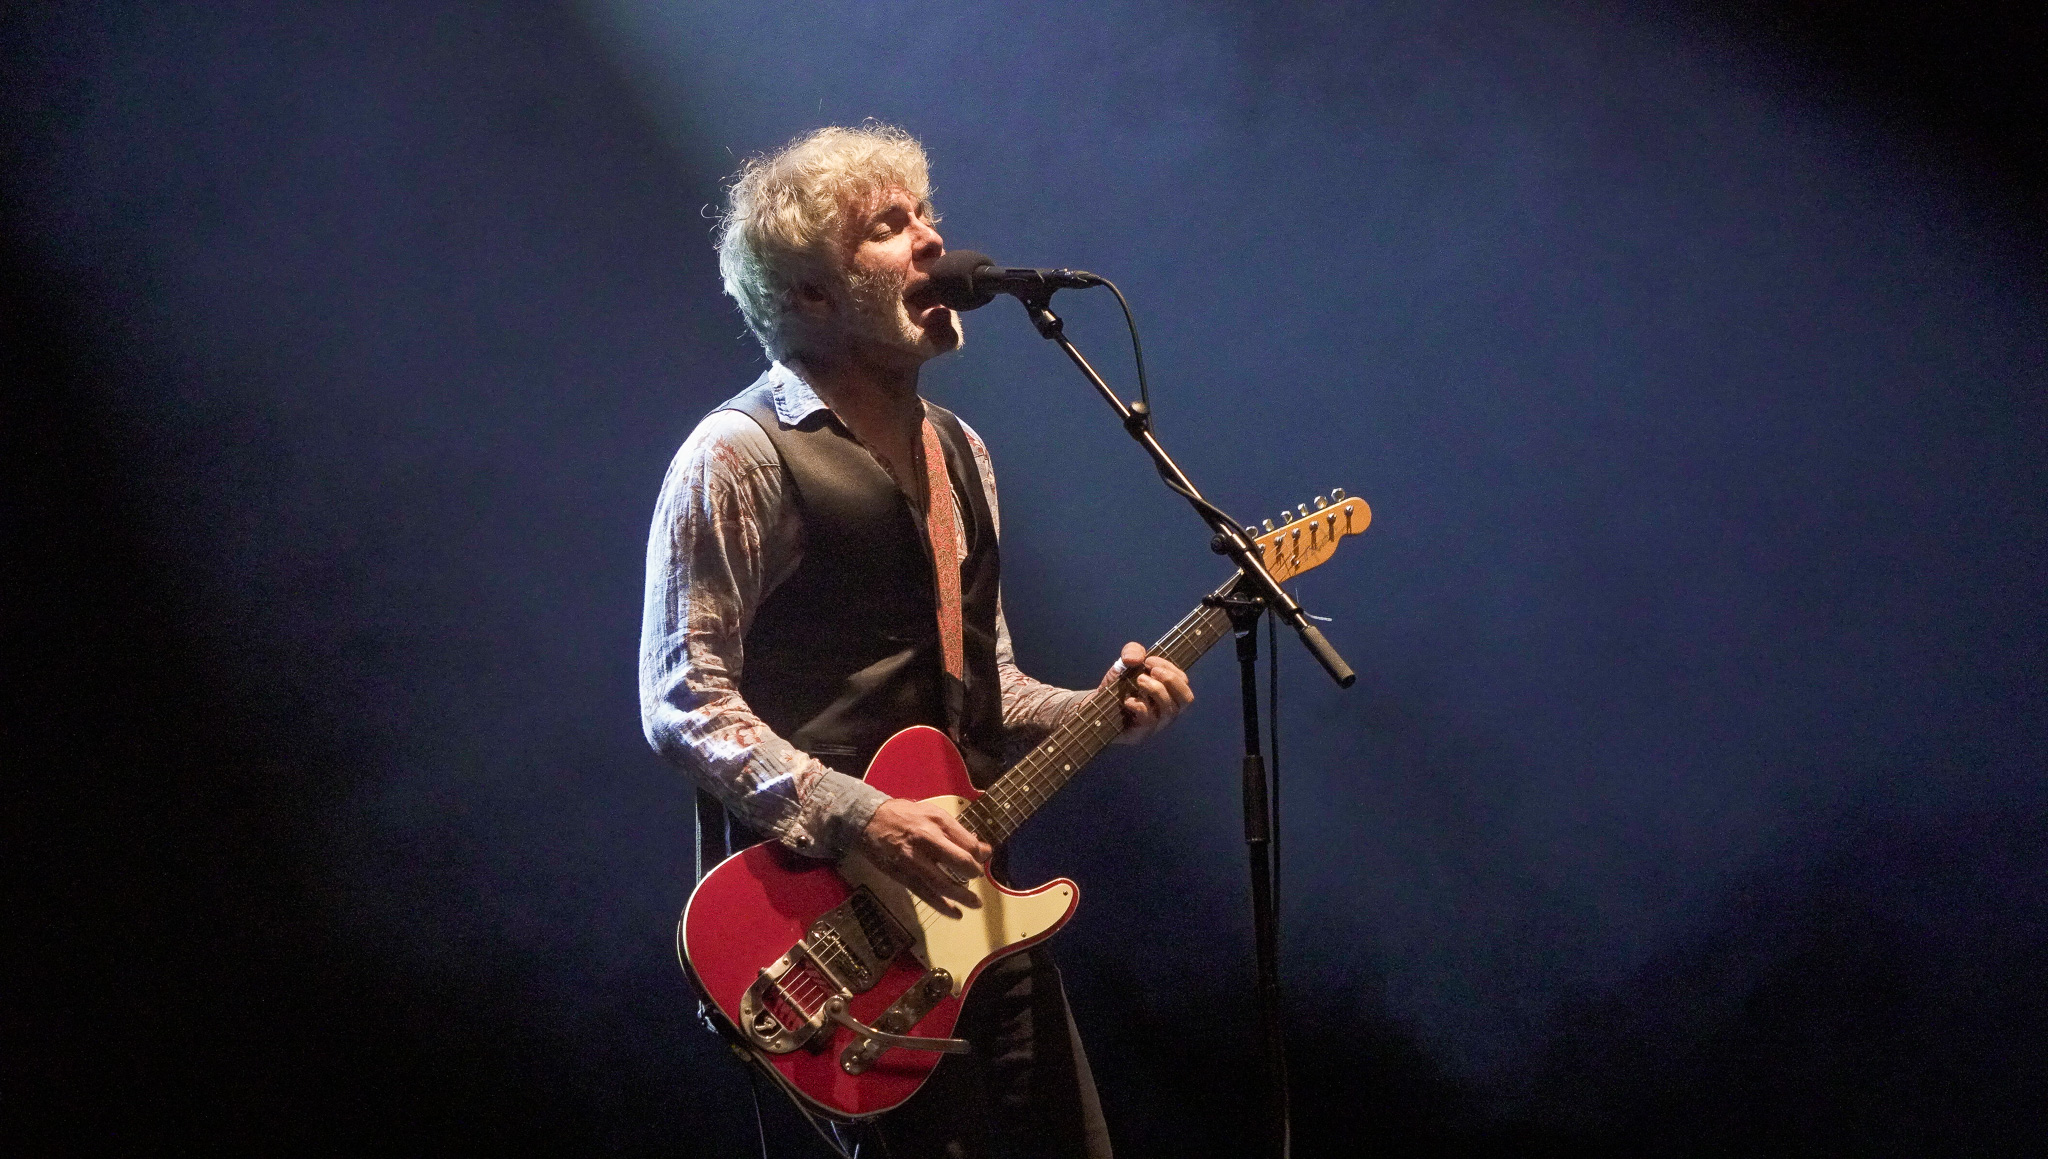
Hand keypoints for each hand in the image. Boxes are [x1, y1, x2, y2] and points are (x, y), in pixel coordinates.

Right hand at [857, 797, 992, 916]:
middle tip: (976, 876)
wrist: (870, 820)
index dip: (980, 854)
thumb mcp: (932, 813)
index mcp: (937, 821)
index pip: (968, 843)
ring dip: (962, 896)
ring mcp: (913, 859)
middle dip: (973, 872)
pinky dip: (941, 906)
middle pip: (959, 861)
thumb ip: (957, 831)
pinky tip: (955, 913)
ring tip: (976, 904)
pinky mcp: (903, 875)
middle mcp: (926, 839)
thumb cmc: (905, 815)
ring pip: (943, 882)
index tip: (983, 857)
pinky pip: (925, 894)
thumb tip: (982, 849)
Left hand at [1103, 641, 1193, 743]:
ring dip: (1156, 690)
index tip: (1149, 660)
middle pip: (1186, 699)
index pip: (1183, 682)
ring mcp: (1154, 725)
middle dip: (1171, 680)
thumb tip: (1137, 659)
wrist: (1094, 707)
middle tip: (1150, 670)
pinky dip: (1140, 706)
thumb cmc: (1116, 686)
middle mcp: (1165, 711)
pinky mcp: (1139, 734)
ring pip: (1169, 710)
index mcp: (1168, 694)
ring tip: (1138, 680)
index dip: (1170, 668)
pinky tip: (1128, 700)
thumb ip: (1132, 651)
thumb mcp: (1124, 664)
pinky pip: (1149, 721)